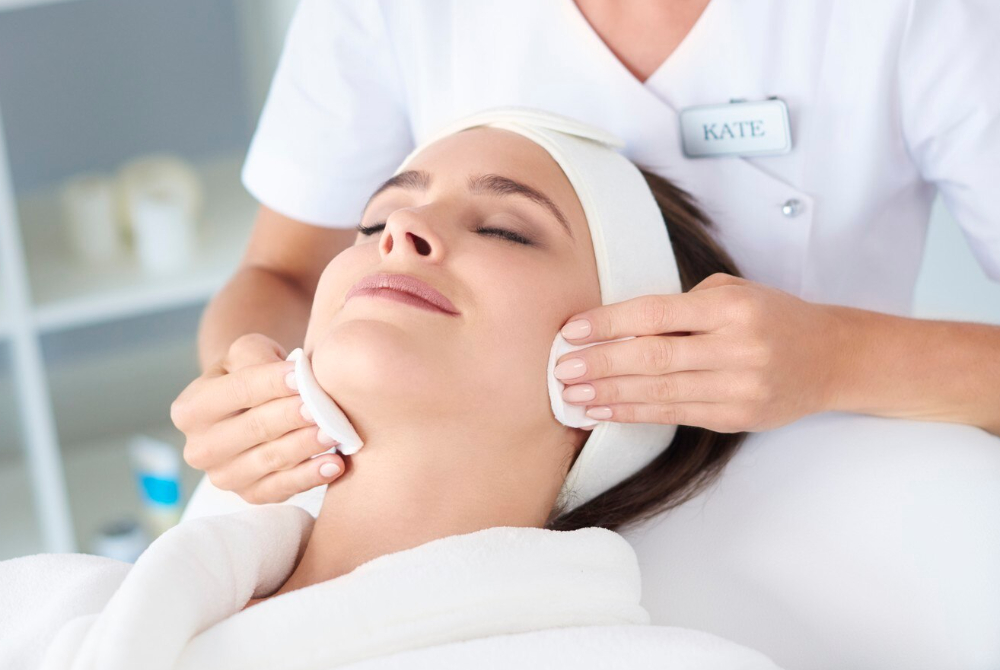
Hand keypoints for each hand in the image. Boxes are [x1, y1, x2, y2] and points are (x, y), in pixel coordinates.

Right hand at [171, 333, 345, 503]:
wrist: (250, 410)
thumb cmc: (249, 374)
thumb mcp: (245, 354)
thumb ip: (258, 356)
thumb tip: (292, 375)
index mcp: (190, 410)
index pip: (237, 391)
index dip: (271, 383)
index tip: (301, 376)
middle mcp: (200, 448)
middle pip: (254, 428)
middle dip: (291, 417)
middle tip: (323, 409)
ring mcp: (224, 476)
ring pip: (270, 459)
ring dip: (305, 446)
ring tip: (334, 433)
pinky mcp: (250, 495)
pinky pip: (282, 488)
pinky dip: (310, 477)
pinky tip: (334, 464)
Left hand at [553, 273, 841, 432]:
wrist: (831, 357)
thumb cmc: (771, 316)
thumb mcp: (732, 292)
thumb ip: (681, 307)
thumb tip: (616, 326)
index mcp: (730, 307)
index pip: (654, 314)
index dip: (607, 324)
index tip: (571, 332)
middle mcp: (736, 346)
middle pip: (652, 357)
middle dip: (600, 365)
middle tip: (560, 370)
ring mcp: (739, 386)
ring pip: (660, 392)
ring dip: (609, 396)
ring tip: (572, 397)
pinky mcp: (736, 417)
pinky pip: (674, 415)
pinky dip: (634, 414)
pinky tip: (605, 411)